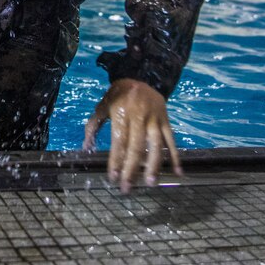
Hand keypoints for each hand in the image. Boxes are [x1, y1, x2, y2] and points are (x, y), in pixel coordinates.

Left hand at [83, 78, 182, 192]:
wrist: (139, 77)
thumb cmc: (117, 96)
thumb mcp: (102, 106)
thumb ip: (93, 126)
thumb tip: (86, 147)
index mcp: (121, 112)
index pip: (119, 141)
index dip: (116, 160)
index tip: (113, 178)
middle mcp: (139, 116)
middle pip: (136, 146)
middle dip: (131, 169)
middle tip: (127, 188)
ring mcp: (155, 118)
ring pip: (156, 145)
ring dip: (154, 165)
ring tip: (150, 183)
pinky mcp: (166, 120)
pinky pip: (172, 140)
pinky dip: (176, 156)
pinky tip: (178, 172)